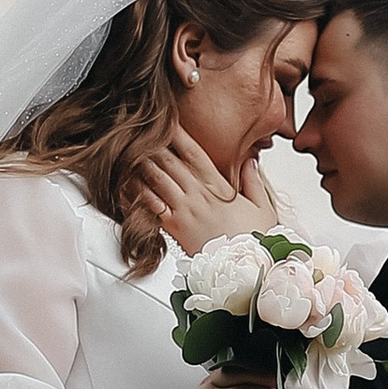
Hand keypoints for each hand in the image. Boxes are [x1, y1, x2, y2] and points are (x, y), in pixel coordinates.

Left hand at [137, 125, 282, 257]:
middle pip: (169, 160)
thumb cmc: (253, 242)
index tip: (167, 119)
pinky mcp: (174, 227)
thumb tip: (250, 160)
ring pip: (156, 179)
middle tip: (137, 126)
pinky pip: (151, 204)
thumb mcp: (262, 207)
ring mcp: (184, 210)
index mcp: (218, 186)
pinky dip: (137, 192)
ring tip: (124, 147)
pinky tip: (125, 181)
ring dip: (140, 162)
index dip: (179, 134)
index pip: (195, 152)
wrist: (243, 270)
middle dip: (152, 141)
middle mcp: (198, 194)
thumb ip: (253, 182)